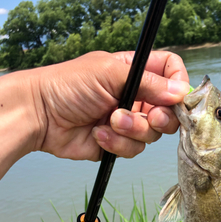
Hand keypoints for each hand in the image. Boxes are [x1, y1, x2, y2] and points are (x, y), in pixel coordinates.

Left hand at [36, 51, 189, 159]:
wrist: (40, 116)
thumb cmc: (67, 85)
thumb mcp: (109, 73)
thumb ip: (147, 81)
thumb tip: (180, 92)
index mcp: (135, 72)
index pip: (170, 73)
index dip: (179, 84)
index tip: (177, 96)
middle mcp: (135, 96)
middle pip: (169, 110)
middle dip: (160, 117)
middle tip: (149, 117)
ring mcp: (127, 121)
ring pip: (151, 134)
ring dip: (132, 130)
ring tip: (109, 121)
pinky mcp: (117, 143)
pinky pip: (133, 149)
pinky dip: (117, 143)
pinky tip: (97, 134)